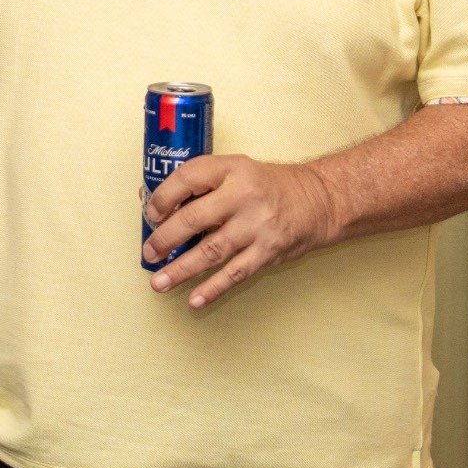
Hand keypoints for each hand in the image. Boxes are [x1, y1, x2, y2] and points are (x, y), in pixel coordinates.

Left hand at [142, 154, 344, 308]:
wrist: (318, 200)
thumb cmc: (268, 186)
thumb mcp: (237, 170)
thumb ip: (203, 185)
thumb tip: (158, 208)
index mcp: (232, 169)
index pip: (188, 177)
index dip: (164, 197)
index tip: (151, 214)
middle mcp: (243, 195)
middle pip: (194, 218)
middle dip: (165, 239)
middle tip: (149, 254)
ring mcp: (257, 225)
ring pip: (211, 251)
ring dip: (181, 270)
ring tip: (159, 283)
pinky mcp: (268, 250)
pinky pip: (235, 273)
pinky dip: (213, 288)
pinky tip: (194, 299)